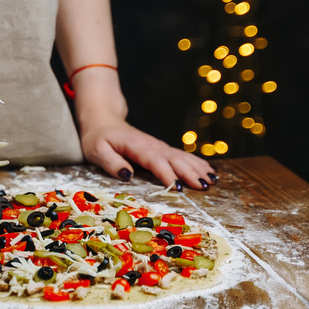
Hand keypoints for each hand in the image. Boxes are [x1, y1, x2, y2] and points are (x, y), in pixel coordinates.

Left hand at [72, 70, 216, 190]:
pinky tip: (210, 172)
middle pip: (174, 158)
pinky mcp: (161, 149)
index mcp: (136, 145)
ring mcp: (158, 146)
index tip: (179, 187)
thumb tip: (127, 175)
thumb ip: (111, 162)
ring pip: (182, 157)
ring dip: (198, 168)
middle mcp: (151, 145)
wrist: (103, 120)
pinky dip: (197, 164)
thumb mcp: (97, 151)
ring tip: (212, 181)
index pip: (154, 160)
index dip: (167, 173)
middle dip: (190, 172)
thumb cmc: (97, 138)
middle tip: (204, 187)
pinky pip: (182, 156)